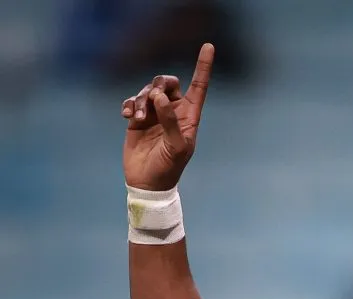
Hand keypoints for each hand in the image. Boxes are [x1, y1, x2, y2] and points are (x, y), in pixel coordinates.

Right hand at [122, 44, 214, 190]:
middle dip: (159, 85)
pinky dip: (129, 104)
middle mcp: (173, 111)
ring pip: (148, 91)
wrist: (147, 182)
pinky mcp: (137, 118)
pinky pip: (133, 100)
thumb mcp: (176, 146)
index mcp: (190, 116)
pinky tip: (127, 115)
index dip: (203, 67)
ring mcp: (155, 114)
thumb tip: (160, 97)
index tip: (208, 46)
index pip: (199, 87)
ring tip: (137, 117)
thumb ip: (170, 120)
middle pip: (168, 82)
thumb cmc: (169, 167)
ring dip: (141, 99)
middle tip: (151, 99)